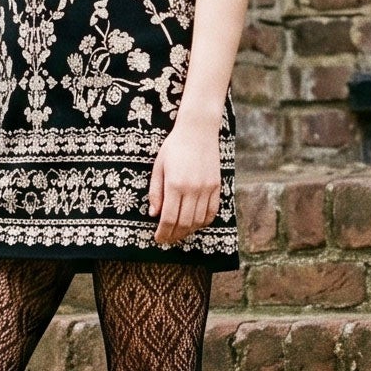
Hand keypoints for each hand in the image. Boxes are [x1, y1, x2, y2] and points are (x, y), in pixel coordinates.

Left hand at [148, 118, 222, 246]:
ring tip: (178, 233)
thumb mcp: (158, 167)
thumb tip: (153, 215)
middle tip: (166, 239)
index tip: (158, 239)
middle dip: (173, 236)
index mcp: (174, 184)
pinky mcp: (216, 186)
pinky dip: (203, 222)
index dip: (163, 233)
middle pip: (184, 223)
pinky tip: (195, 224)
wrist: (198, 131)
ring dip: (188, 231)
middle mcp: (192, 189)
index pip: (168, 218)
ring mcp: (206, 188)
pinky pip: (212, 212)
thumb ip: (155, 192)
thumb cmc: (174, 147)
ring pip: (198, 221)